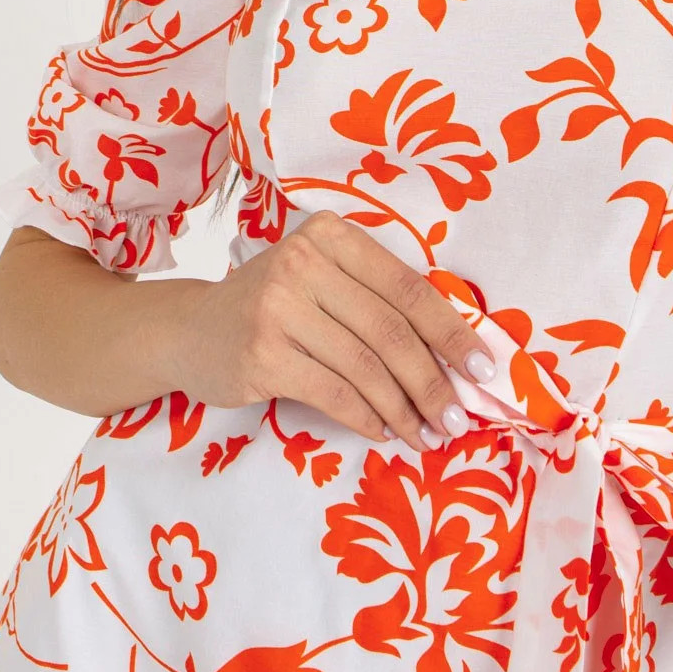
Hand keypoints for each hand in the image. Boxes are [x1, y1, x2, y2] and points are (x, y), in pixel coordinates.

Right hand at [164, 210, 499, 452]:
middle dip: (433, 383)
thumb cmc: (274, 308)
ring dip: (404, 409)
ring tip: (425, 435)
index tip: (484, 370)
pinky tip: (382, 432)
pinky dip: (366, 418)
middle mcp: (303, 262)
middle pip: (391, 331)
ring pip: (365, 367)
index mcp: (331, 236)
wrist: (189, 331)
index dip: (453, 332)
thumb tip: (457, 354)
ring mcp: (278, 308)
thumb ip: (378, 300)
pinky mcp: (260, 353)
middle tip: (457, 419)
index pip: (408, 288)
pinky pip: (333, 393)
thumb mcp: (323, 282)